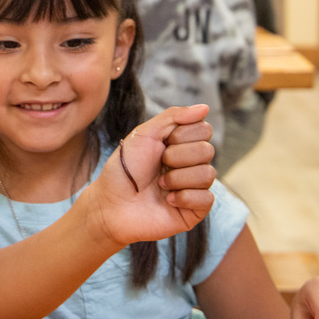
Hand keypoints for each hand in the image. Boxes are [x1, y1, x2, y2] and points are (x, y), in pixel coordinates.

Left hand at [88, 104, 215, 246]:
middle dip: (177, 157)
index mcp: (180, 145)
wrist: (110, 204)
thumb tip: (205, 107)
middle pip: (207, 150)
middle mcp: (190, 165)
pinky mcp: (194, 211)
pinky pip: (206, 198)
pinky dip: (184, 197)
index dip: (181, 135)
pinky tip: (168, 201)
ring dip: (177, 178)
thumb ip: (173, 116)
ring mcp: (193, 188)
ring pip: (208, 174)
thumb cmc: (124, 169)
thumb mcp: (144, 134)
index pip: (204, 130)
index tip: (161, 144)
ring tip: (160, 185)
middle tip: (158, 166)